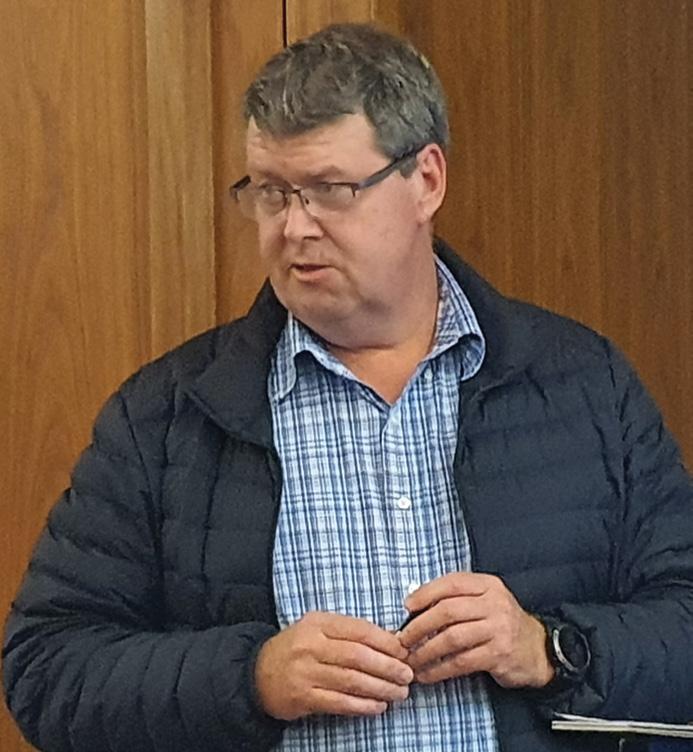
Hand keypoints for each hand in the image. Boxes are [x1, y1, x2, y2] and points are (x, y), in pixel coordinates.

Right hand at [255, 611, 413, 719]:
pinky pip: (339, 702)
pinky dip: (362, 706)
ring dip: (380, 688)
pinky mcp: (303, 697)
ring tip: (399, 693)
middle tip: (407, 675)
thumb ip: (350, 633)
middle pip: (358, 656)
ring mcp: (306, 672)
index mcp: (319, 623)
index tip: (405, 651)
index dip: (386, 642)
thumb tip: (390, 642)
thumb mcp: (319, 629)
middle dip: (388, 667)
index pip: (359, 630)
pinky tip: (377, 706)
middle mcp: (311, 645)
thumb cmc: (298, 648)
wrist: (258, 672)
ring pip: (352, 680)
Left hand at [398, 573, 553, 688]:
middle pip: (447, 611)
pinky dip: (440, 669)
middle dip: (419, 626)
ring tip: (410, 660)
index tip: (407, 607)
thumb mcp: (484, 601)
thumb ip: (456, 598)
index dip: (425, 594)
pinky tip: (427, 674)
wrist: (538, 649)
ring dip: (425, 651)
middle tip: (402, 639)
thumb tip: (415, 603)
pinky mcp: (499, 654)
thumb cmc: (501, 623)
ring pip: (451, 638)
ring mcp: (498, 629)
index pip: (451, 583)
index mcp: (487, 585)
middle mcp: (494, 603)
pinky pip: (461, 662)